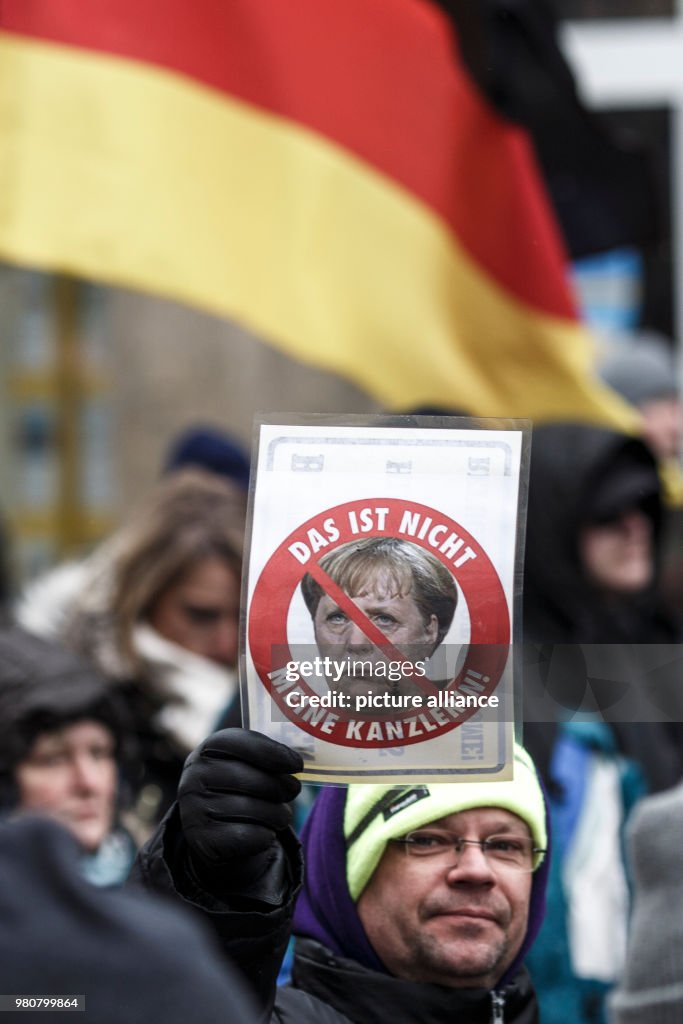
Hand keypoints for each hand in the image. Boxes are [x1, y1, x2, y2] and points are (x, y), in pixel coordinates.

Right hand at [177, 729, 302, 895]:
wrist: (216, 834)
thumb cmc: (240, 790)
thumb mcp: (246, 766)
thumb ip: (266, 756)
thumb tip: (298, 761)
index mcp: (206, 751)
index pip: (238, 742)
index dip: (271, 751)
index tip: (297, 763)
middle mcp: (193, 778)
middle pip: (250, 778)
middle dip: (280, 786)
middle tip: (294, 789)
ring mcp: (194, 810)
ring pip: (253, 809)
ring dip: (277, 814)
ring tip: (282, 815)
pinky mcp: (203, 840)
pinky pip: (248, 836)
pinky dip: (265, 835)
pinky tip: (266, 832)